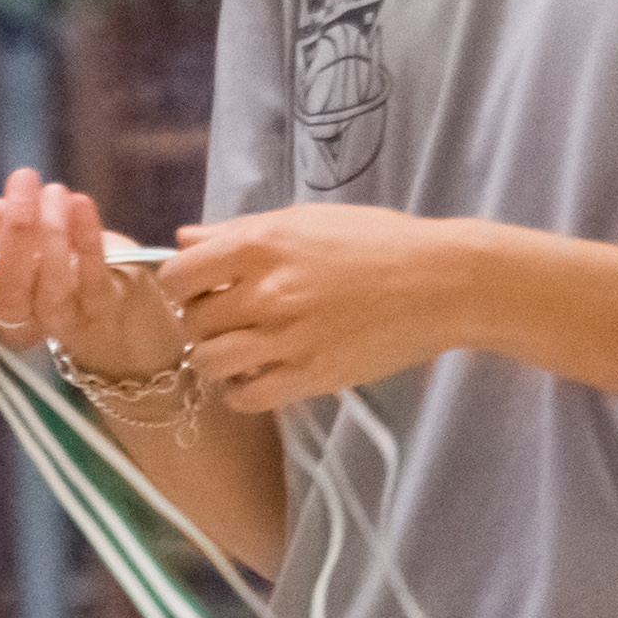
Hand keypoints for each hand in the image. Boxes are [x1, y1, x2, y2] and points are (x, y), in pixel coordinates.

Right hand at [0, 168, 180, 379]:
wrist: (99, 280)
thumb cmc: (31, 256)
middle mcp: (17, 324)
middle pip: (8, 295)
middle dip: (16, 233)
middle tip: (24, 181)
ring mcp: (62, 322)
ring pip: (52, 293)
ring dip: (52, 235)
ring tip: (54, 190)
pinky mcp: (104, 310)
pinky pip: (93, 281)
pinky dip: (88, 241)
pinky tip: (80, 203)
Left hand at [156, 204, 484, 411]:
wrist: (441, 282)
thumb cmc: (376, 241)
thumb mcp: (303, 220)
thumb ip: (238, 231)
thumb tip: (185, 239)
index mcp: (258, 246)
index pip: (176, 276)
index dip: (179, 286)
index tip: (198, 289)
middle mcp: (265, 292)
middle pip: (191, 322)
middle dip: (199, 322)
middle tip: (225, 320)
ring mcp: (287, 338)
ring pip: (209, 363)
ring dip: (214, 359)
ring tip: (237, 351)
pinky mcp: (312, 376)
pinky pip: (248, 397)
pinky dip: (241, 392)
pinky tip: (256, 378)